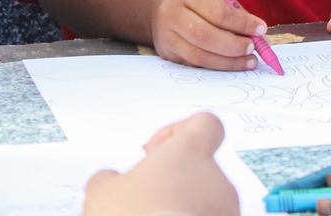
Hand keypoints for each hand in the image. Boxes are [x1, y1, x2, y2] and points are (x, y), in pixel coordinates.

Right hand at [84, 112, 237, 215]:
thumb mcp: (103, 193)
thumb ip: (110, 177)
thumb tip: (109, 180)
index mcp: (192, 152)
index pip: (205, 124)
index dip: (179, 132)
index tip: (155, 151)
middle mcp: (217, 179)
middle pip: (200, 169)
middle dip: (174, 184)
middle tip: (144, 202)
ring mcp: (227, 212)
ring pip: (206, 203)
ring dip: (183, 211)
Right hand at [150, 0, 265, 70]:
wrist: (157, 2)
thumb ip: (230, 8)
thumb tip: (256, 32)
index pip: (218, 12)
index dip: (242, 23)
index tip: (261, 29)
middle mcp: (171, 13)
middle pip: (206, 36)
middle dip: (234, 46)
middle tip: (253, 48)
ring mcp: (166, 35)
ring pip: (199, 56)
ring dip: (228, 62)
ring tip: (249, 61)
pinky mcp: (166, 53)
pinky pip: (194, 64)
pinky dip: (215, 65)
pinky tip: (231, 63)